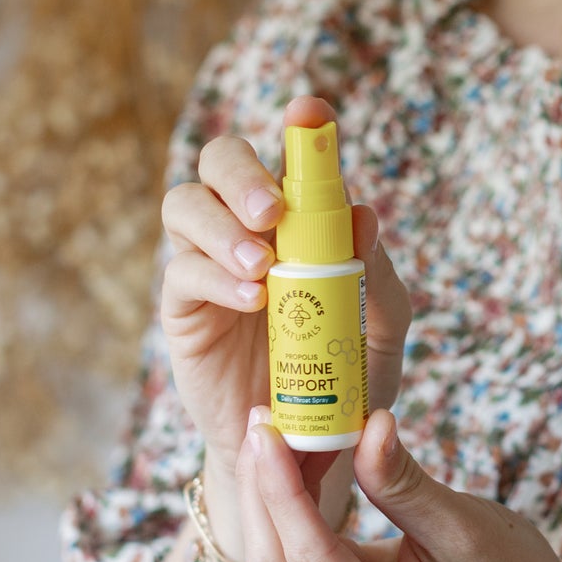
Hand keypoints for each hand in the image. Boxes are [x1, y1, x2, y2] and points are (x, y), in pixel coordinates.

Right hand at [158, 94, 412, 478]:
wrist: (303, 449)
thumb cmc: (345, 380)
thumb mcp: (380, 331)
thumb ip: (377, 276)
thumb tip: (365, 212)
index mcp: (299, 221)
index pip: (290, 158)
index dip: (299, 128)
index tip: (309, 111)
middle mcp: (247, 229)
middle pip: (219, 161)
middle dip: (243, 174)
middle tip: (273, 213)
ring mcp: (208, 263)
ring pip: (185, 205)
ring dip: (222, 226)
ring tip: (262, 271)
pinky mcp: (183, 308)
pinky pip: (181, 271)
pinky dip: (214, 276)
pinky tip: (249, 300)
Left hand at [234, 403, 561, 561]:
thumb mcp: (465, 527)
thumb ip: (403, 483)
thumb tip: (367, 424)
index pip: (312, 560)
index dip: (282, 491)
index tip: (269, 429)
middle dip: (264, 491)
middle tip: (263, 419)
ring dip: (272, 502)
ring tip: (279, 434)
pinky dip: (292, 521)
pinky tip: (294, 469)